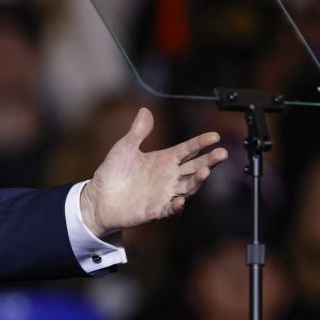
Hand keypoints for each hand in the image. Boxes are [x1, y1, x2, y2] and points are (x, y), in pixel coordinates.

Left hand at [79, 107, 226, 236]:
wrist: (98, 198)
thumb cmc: (112, 173)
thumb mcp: (124, 148)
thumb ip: (137, 132)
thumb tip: (145, 110)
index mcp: (164, 160)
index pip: (188, 149)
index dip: (201, 143)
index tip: (214, 136)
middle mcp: (169, 176)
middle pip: (195, 167)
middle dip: (209, 160)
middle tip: (221, 153)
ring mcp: (164, 193)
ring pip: (188, 186)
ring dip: (197, 180)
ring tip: (205, 172)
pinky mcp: (156, 209)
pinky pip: (170, 208)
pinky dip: (176, 205)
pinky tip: (180, 199)